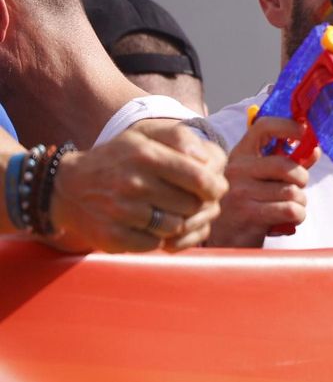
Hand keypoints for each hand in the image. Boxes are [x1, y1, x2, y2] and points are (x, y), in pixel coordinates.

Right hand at [49, 125, 227, 252]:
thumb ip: (179, 138)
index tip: (214, 190)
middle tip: (186, 201)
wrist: (68, 188)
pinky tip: (145, 225)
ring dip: (176, 222)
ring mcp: (121, 212)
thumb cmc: (118, 160)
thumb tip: (205, 158)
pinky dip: (156, 238)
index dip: (215, 187)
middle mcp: (133, 183)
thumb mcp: (143, 137)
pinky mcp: (112, 236)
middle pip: (192, 205)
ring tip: (164, 212)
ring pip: (175, 227)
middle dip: (195, 205)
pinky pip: (154, 244)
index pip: (200, 178)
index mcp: (146, 156)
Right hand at [207, 116, 310, 247]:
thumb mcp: (260, 179)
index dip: (288, 126)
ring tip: (287, 209)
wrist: (222, 241)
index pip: (263, 127)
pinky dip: (297, 216)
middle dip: (301, 181)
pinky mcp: (248, 214)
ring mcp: (240, 191)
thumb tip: (314, 150)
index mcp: (241, 155)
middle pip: (288, 166)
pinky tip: (286, 221)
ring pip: (293, 191)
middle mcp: (238, 169)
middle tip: (295, 190)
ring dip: (299, 203)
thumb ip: (286, 163)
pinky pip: (291, 210)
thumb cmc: (246, 205)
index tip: (304, 132)